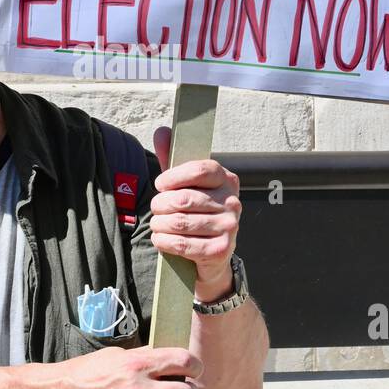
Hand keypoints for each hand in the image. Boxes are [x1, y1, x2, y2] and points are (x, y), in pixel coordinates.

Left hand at [150, 126, 241, 296]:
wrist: (213, 256)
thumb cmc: (196, 213)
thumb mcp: (186, 185)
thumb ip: (173, 160)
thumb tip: (162, 131)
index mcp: (227, 180)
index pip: (200, 169)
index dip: (174, 176)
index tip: (160, 184)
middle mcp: (233, 202)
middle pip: (184, 198)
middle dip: (160, 204)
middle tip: (155, 208)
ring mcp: (229, 227)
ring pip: (179, 222)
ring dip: (158, 224)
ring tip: (156, 223)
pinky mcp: (220, 250)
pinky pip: (181, 244)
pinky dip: (163, 241)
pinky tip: (160, 238)